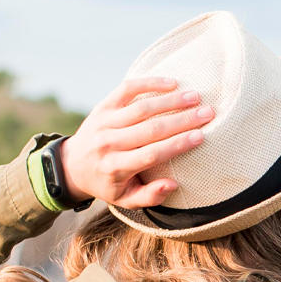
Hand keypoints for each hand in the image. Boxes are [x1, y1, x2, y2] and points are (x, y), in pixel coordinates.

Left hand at [59, 77, 211, 207]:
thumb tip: (173, 184)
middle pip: (150, 129)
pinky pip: (127, 90)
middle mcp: (108, 143)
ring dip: (171, 101)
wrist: (72, 165)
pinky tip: (172, 83)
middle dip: (182, 120)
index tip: (201, 136)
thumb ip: (150, 196)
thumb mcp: (125, 199)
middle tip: (208, 113)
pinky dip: (149, 83)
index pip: (151, 154)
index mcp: (116, 167)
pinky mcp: (103, 106)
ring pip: (142, 108)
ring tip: (195, 96)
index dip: (177, 145)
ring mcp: (104, 122)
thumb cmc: (108, 183)